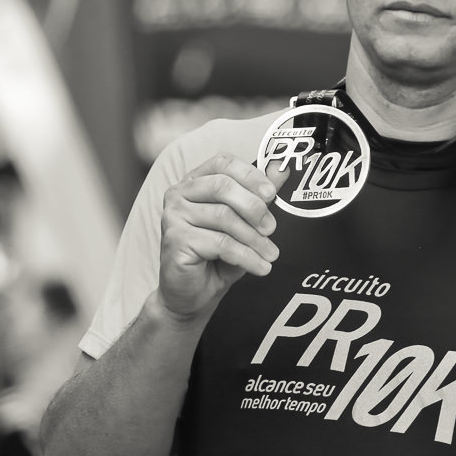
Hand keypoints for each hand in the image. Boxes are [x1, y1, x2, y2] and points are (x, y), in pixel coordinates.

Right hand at [158, 155, 290, 319]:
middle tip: (271, 229)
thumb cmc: (216, 255)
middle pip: (223, 186)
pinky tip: (260, 267)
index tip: (272, 194)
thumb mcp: (244, 222)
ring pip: (224, 217)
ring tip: (270, 254)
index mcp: (194, 181)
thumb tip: (282, 168)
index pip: (223, 163)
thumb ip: (259, 195)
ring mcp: (173, 215)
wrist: (193, 293)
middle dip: (254, 208)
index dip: (251, 175)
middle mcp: (179, 193)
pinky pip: (220, 243)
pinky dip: (246, 256)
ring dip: (254, 239)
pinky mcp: (175, 239)